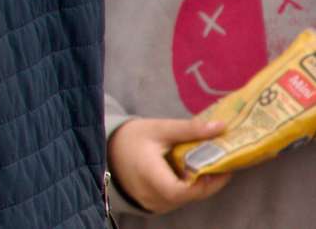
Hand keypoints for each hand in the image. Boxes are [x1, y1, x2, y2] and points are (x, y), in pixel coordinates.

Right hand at [108, 117, 231, 213]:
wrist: (107, 150)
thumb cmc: (131, 138)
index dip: (204, 182)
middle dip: (209, 181)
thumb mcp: (159, 128)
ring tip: (212, 166)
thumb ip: (189, 129)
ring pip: (186, 199)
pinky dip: (190, 188)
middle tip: (224, 163)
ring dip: (201, 185)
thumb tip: (221, 127)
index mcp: (149, 175)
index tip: (220, 167)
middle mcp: (151, 195)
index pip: (180, 190)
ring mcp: (154, 203)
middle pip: (188, 195)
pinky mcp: (156, 204)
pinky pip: (179, 200)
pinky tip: (195, 172)